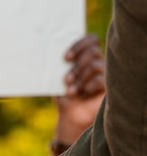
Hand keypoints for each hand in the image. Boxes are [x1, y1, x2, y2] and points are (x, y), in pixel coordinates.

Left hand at [52, 34, 104, 150]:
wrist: (70, 115)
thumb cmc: (63, 94)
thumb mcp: (57, 78)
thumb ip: (57, 64)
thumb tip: (46, 51)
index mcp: (84, 57)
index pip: (90, 39)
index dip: (79, 44)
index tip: (65, 57)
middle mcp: (96, 62)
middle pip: (93, 50)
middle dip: (77, 65)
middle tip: (66, 78)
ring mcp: (104, 74)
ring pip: (95, 65)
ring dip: (80, 77)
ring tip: (71, 91)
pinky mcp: (109, 86)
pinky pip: (101, 79)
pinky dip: (88, 86)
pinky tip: (82, 94)